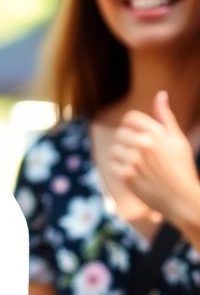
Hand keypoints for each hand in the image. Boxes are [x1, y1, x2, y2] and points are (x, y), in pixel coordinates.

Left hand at [109, 91, 199, 228]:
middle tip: (139, 155)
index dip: (131, 125)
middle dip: (127, 142)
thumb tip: (161, 94)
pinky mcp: (127, 176)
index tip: (136, 135)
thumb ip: (165, 116)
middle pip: (120, 133)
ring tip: (136, 165)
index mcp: (156, 132)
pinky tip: (133, 174)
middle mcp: (144, 144)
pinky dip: (119, 169)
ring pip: (114, 149)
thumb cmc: (181, 169)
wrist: (182, 200)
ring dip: (121, 156)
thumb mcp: (178, 140)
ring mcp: (134, 160)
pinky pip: (112, 165)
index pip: (130, 118)